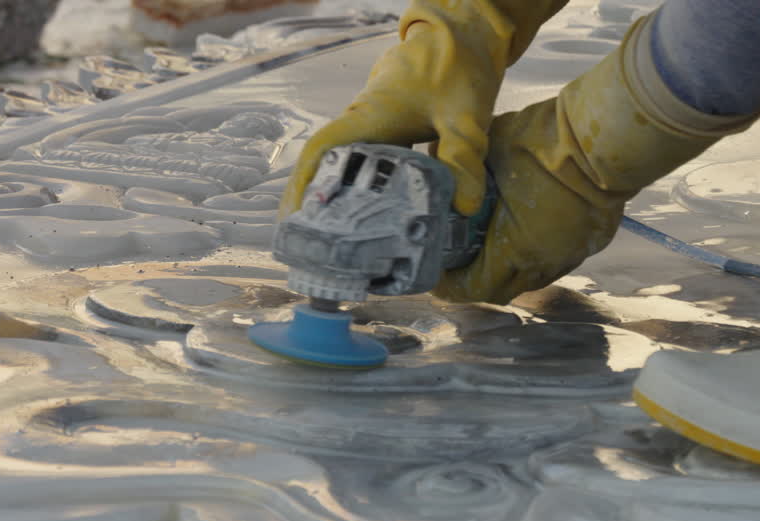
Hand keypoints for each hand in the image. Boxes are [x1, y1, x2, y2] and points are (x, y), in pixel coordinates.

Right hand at [280, 0, 566, 218]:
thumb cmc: (456, 65)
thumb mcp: (464, 114)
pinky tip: (378, 219)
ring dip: (337, 200)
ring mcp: (375, 128)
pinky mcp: (391, 133)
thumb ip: (463, 157)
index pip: (321, 153)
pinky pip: (369, 165)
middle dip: (313, 205)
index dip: (303, 187)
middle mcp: (363, 124)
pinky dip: (366, 192)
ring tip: (337, 243)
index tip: (295, 219)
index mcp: (368, 117)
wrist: (465, 34)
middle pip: (324, 167)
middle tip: (312, 248)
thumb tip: (462, 210)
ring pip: (345, 167)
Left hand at [434, 13, 759, 303]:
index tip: (436, 273)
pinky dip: (531, 259)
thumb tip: (431, 164)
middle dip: (474, 283)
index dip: (450, 286)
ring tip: (487, 251)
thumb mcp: (488, 150)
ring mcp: (568, 256)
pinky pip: (552, 263)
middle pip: (499, 292)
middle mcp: (542, 263)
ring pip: (529, 281)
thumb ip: (460, 168)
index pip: (473, 288)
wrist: (604, 136)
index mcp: (513, 249)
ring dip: (505, 272)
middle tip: (456, 263)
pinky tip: (522, 238)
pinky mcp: (587, 244)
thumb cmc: (542, 142)